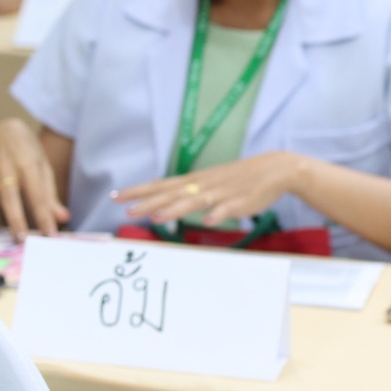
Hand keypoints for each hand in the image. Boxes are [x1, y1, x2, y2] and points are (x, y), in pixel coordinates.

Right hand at [0, 119, 68, 239]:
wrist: (1, 129)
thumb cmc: (26, 151)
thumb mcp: (42, 166)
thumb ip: (50, 194)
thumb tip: (63, 218)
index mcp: (27, 164)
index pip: (37, 194)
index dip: (44, 215)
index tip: (50, 235)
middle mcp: (6, 168)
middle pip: (10, 197)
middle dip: (15, 218)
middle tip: (20, 239)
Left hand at [110, 152, 307, 228]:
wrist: (275, 169)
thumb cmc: (237, 178)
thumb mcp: (207, 181)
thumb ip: (185, 189)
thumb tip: (160, 194)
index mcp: (194, 181)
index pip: (160, 185)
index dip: (138, 191)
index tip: (115, 196)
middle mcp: (203, 185)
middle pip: (171, 194)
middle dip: (148, 202)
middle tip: (126, 210)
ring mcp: (221, 193)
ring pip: (194, 201)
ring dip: (175, 210)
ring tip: (156, 217)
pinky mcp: (240, 201)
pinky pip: (227, 208)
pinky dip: (218, 214)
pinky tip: (209, 222)